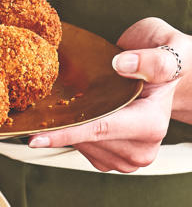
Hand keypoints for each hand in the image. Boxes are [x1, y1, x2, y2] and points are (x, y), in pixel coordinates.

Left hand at [28, 17, 190, 171]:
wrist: (171, 76)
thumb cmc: (167, 59)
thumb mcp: (167, 50)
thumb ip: (150, 60)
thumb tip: (121, 65)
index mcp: (150, 123)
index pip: (99, 128)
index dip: (65, 133)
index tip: (34, 137)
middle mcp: (141, 147)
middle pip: (83, 137)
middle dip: (61, 120)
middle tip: (46, 95)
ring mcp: (126, 156)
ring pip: (79, 143)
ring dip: (65, 124)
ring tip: (72, 97)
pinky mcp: (111, 157)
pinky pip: (81, 146)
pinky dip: (70, 129)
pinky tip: (75, 110)